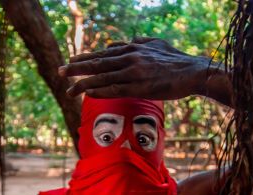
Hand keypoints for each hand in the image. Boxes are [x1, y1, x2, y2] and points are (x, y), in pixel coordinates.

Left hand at [59, 37, 213, 99]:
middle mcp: (130, 58)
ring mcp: (134, 73)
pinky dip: (100, 91)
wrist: (193, 72)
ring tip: (69, 89)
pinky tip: (88, 94)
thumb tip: (120, 43)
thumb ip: (138, 42)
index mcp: (133, 48)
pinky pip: (115, 90)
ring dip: (83, 83)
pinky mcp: (140, 87)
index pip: (103, 53)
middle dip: (76, 69)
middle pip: (97, 63)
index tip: (70, 62)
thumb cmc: (176, 60)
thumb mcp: (156, 44)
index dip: (85, 58)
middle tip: (59, 72)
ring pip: (103, 78)